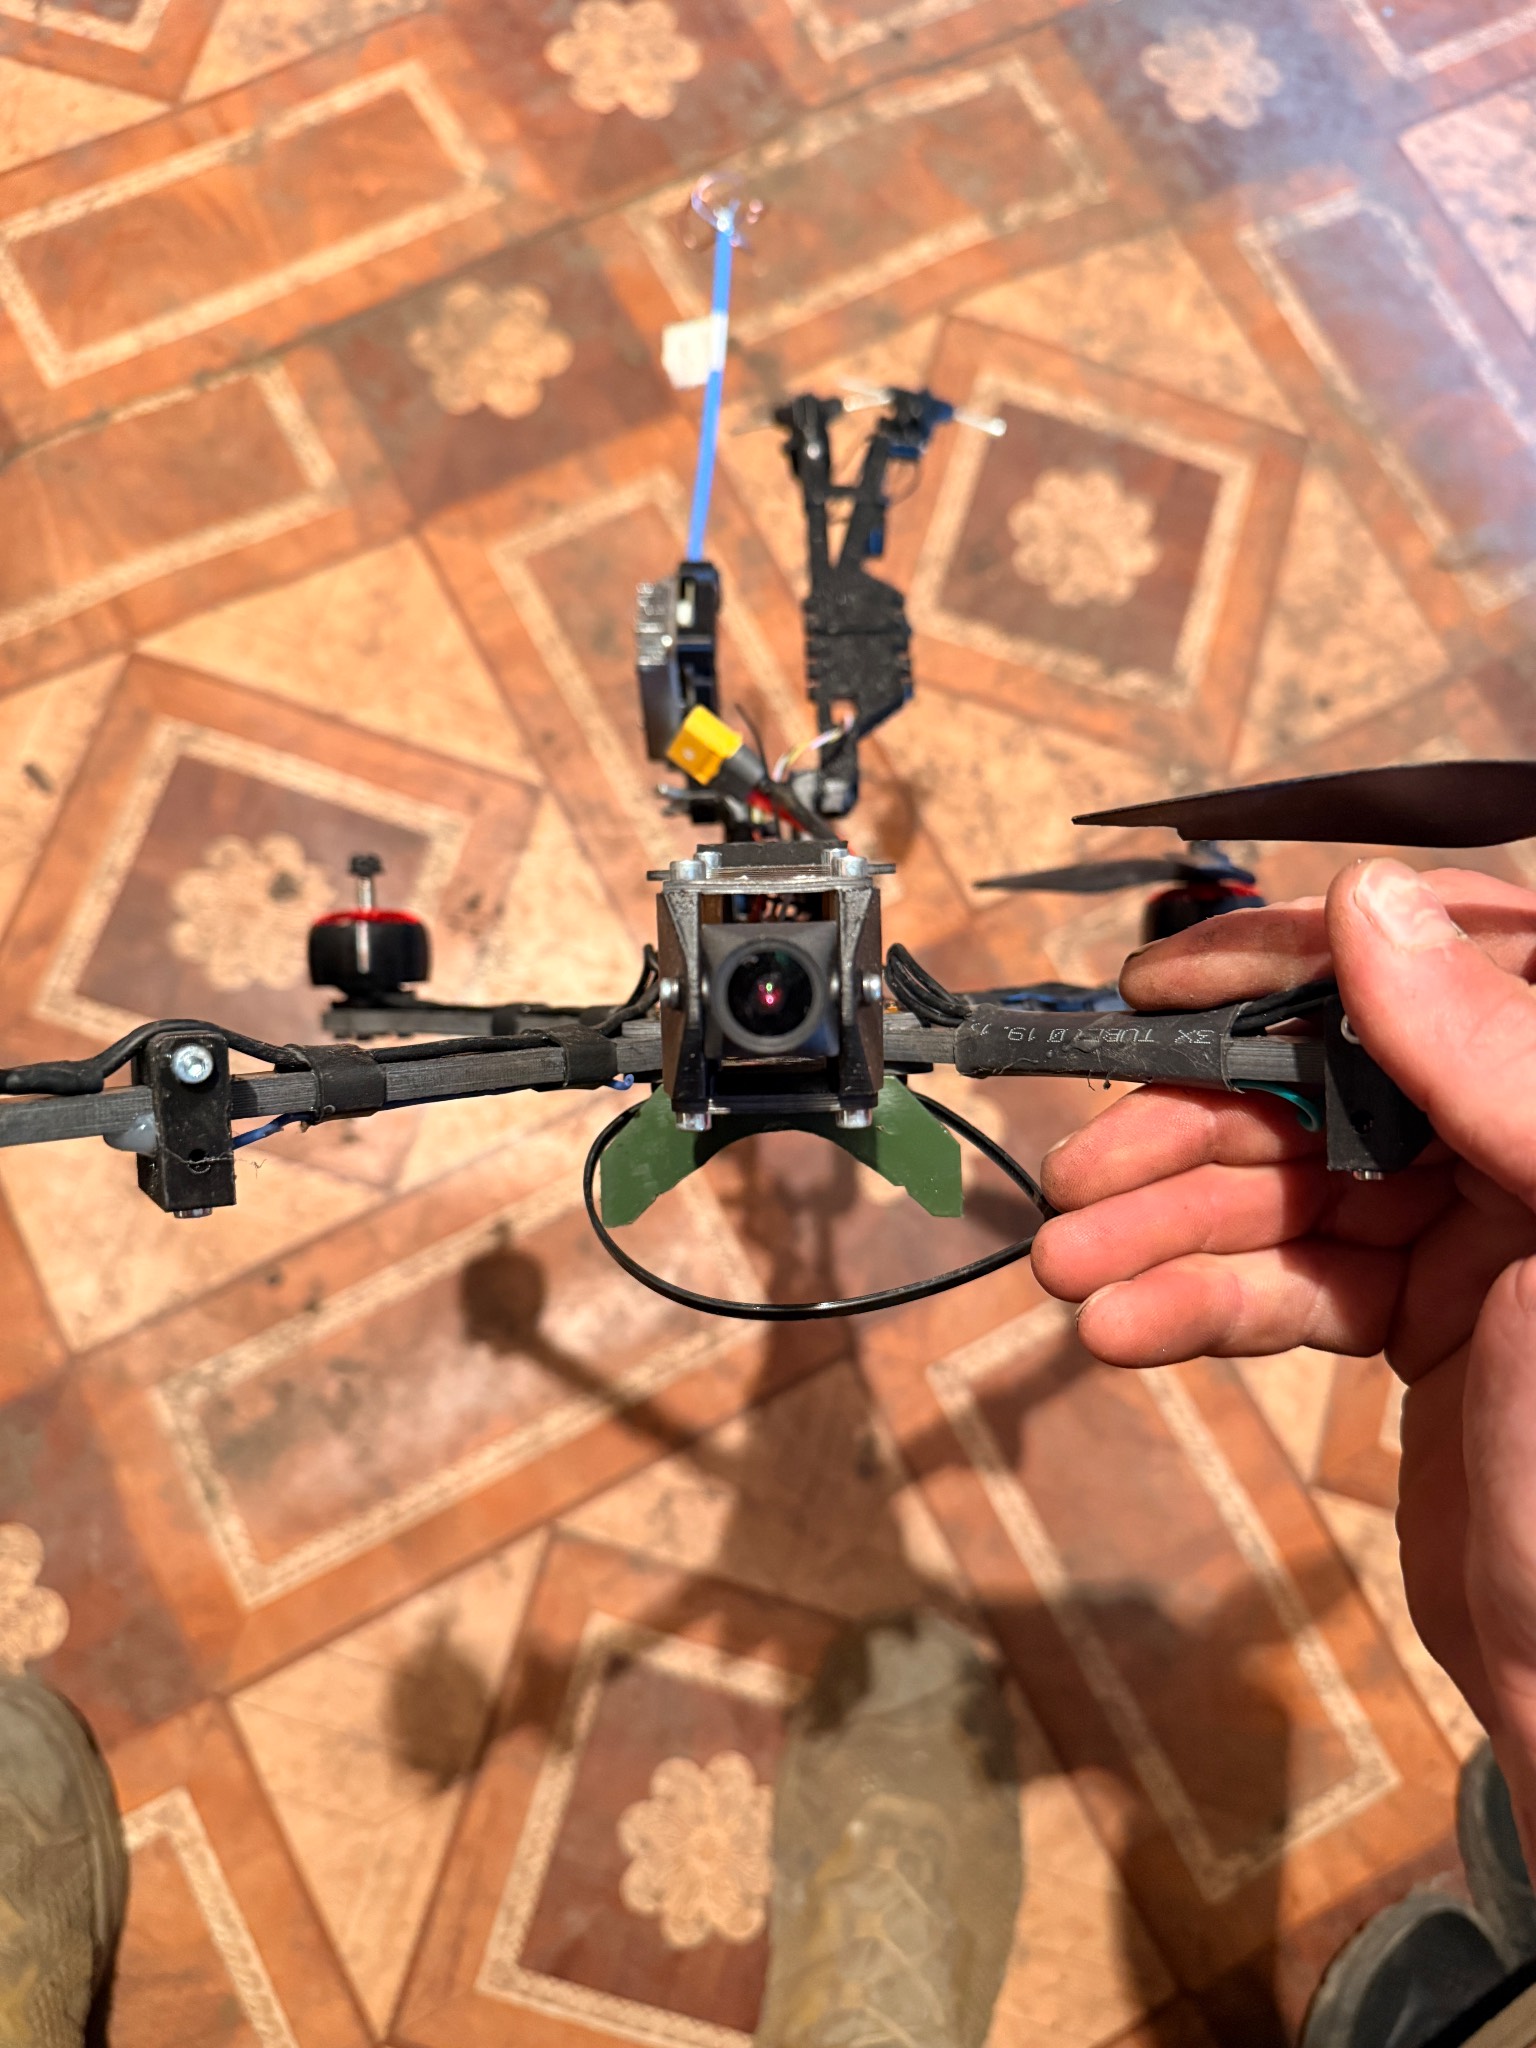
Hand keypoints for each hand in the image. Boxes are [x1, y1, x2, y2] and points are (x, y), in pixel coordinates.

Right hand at [1030, 860, 1535, 1847]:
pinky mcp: (1414, 1320)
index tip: (1156, 986)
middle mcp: (1519, 1141)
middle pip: (1327, 1089)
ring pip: (1288, 1192)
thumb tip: (1367, 900)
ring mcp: (1467, 1232)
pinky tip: (1121, 1327)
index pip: (1427, 971)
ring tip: (1066, 1270)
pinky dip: (1201, 1302)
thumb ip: (1491, 1058)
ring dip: (1169, 1230)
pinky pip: (1289, 1283)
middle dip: (1192, 1132)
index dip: (1284, 965)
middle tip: (1077, 1178)